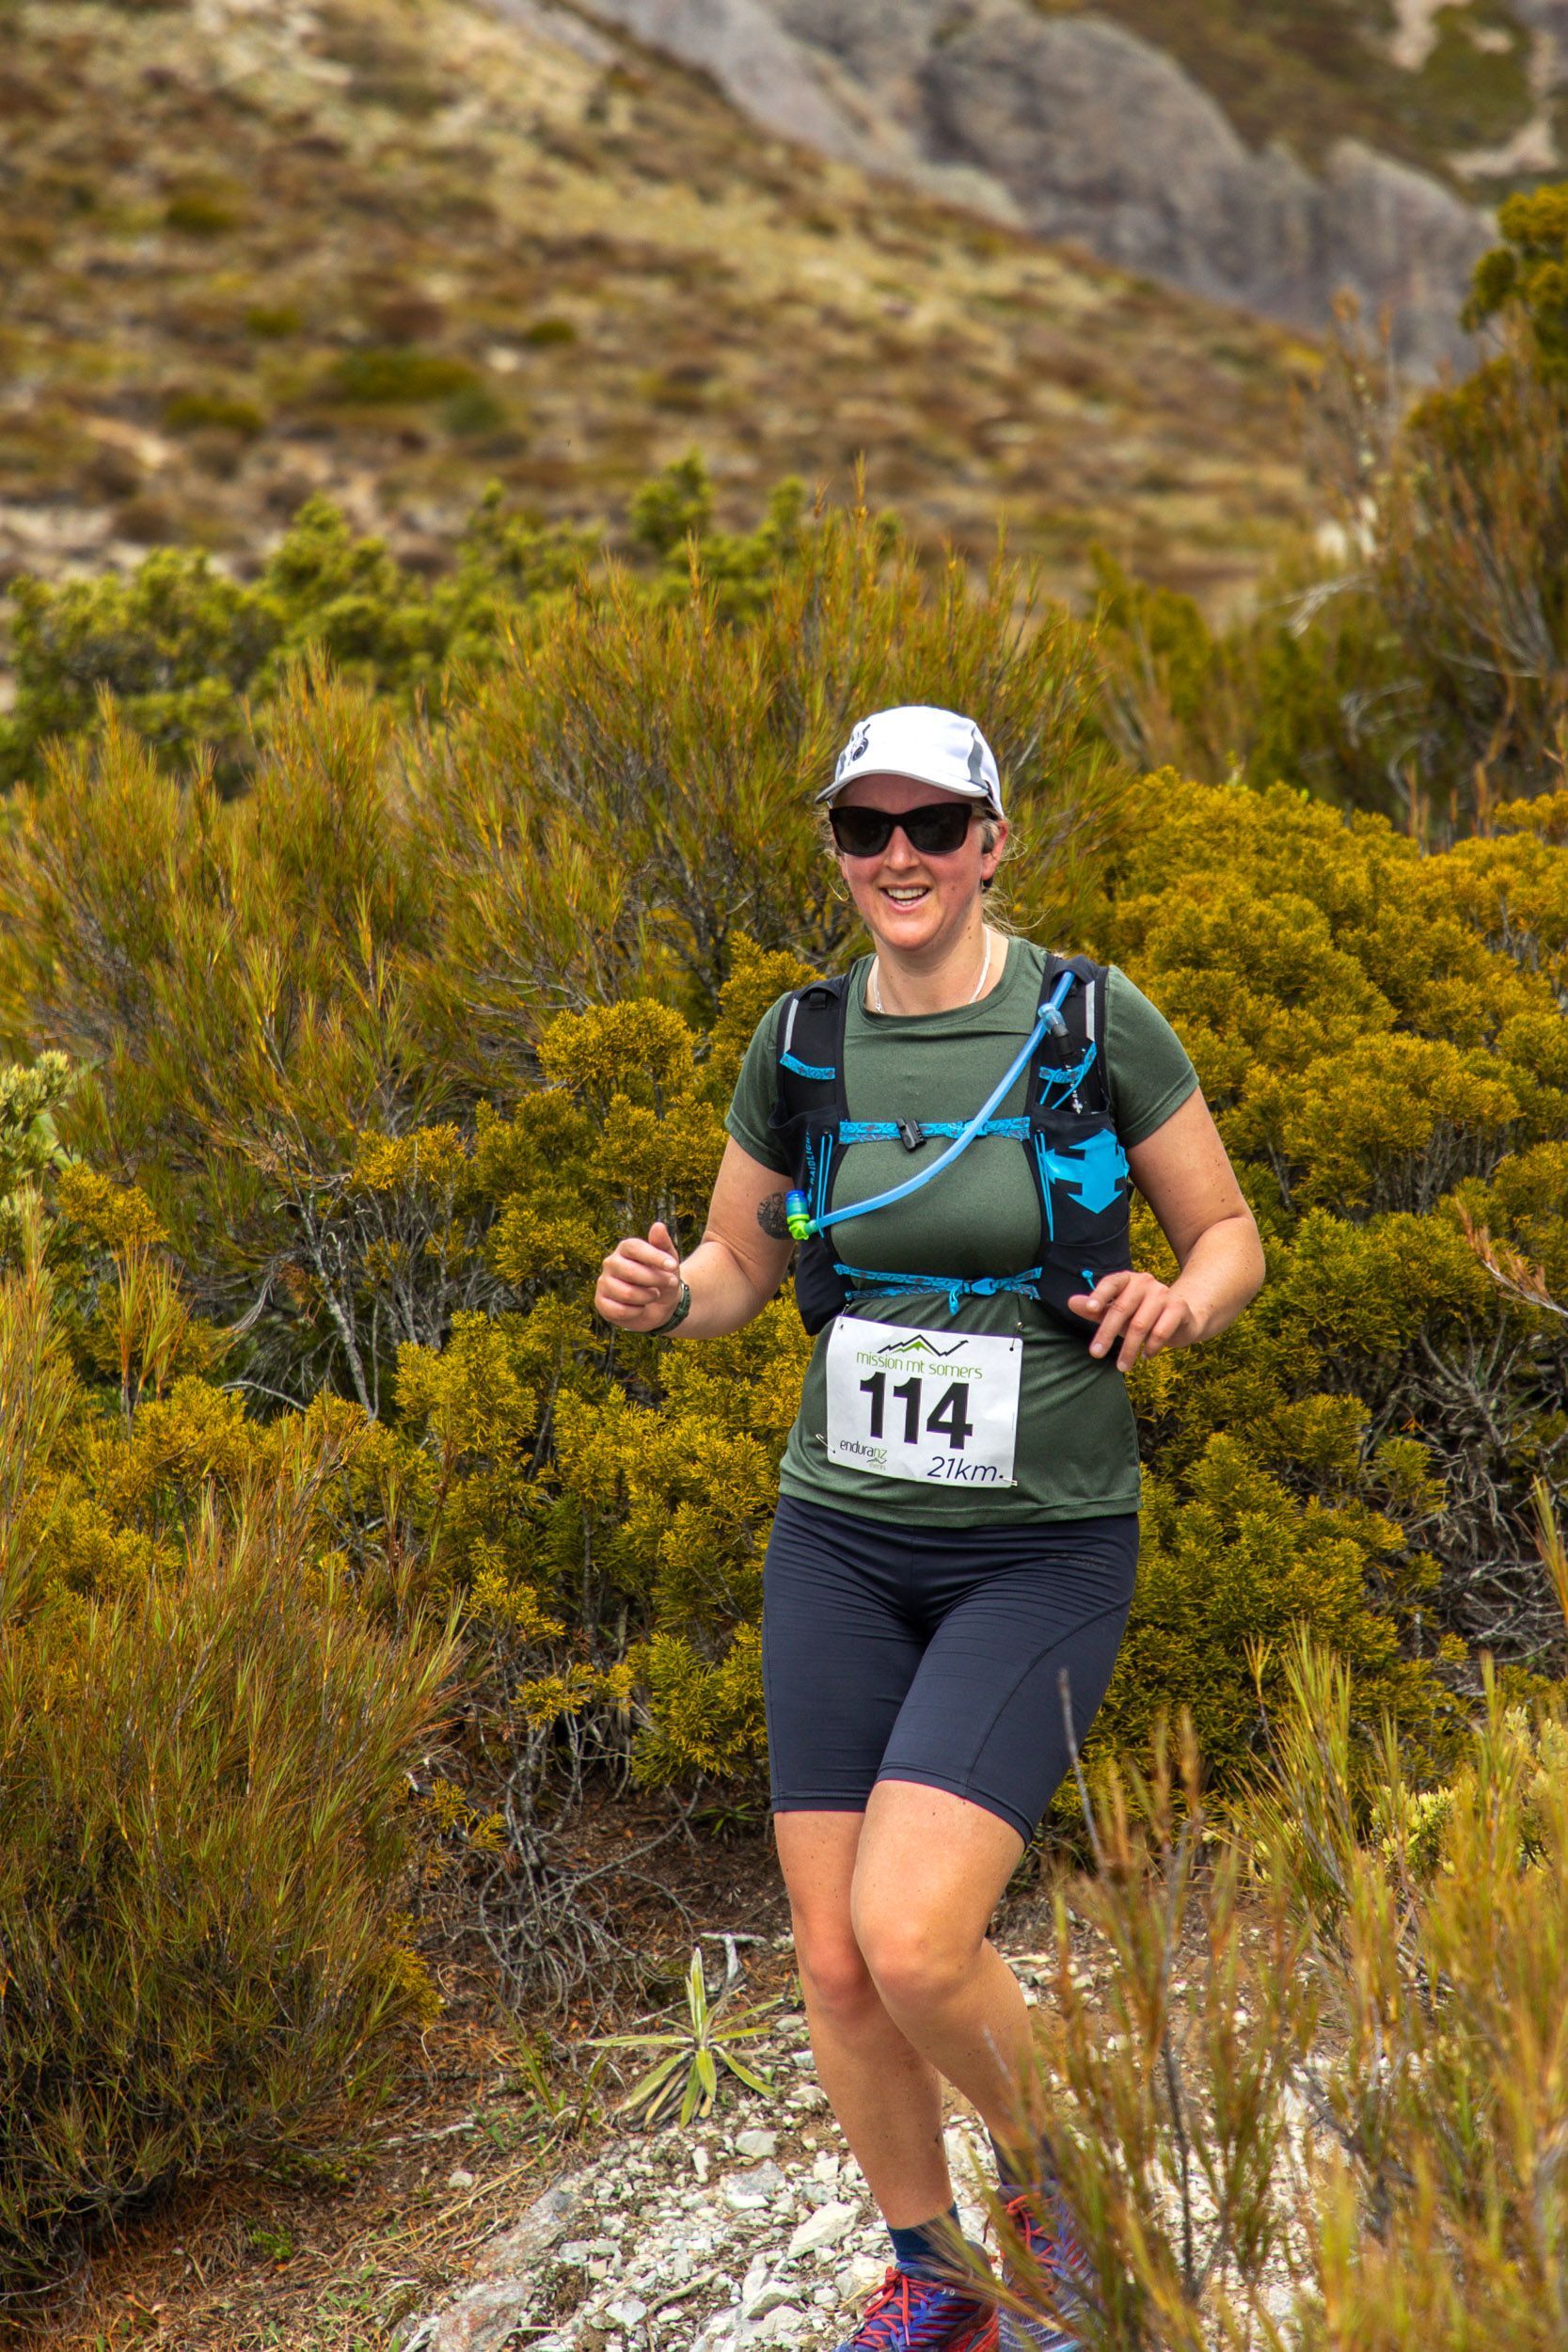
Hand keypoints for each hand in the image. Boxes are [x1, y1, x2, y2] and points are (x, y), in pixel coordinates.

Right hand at [596, 1220, 683, 1331]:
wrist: (660, 1304)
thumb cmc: (663, 1277)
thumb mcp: (669, 1261)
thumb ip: (663, 1244)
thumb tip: (658, 1226)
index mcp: (625, 1248)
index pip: (634, 1248)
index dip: (654, 1257)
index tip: (673, 1266)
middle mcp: (610, 1263)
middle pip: (631, 1271)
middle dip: (655, 1280)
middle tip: (670, 1283)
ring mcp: (603, 1283)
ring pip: (626, 1293)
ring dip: (648, 1297)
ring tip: (654, 1295)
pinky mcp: (601, 1303)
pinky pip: (619, 1310)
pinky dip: (636, 1312)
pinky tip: (640, 1307)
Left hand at [1067, 1269, 1198, 1370]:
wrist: (1182, 1318)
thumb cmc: (1141, 1315)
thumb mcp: (1118, 1313)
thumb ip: (1096, 1309)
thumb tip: (1071, 1302)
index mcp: (1127, 1279)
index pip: (1111, 1283)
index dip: (1099, 1295)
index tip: (1090, 1309)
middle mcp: (1145, 1282)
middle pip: (1121, 1308)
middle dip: (1107, 1333)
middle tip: (1096, 1354)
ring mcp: (1163, 1293)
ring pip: (1140, 1324)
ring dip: (1129, 1349)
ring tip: (1122, 1366)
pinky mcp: (1178, 1308)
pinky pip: (1161, 1331)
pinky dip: (1150, 1347)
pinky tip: (1145, 1356)